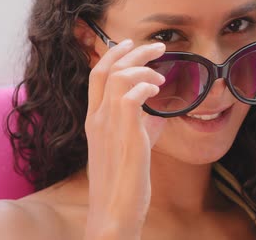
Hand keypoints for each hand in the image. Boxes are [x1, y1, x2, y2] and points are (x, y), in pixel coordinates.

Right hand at [83, 39, 165, 239]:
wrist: (113, 211)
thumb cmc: (122, 181)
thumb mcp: (128, 146)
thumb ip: (139, 125)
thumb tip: (157, 112)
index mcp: (94, 119)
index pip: (97, 75)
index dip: (112, 54)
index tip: (130, 43)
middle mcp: (97, 119)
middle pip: (107, 69)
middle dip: (133, 52)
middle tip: (157, 47)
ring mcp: (109, 128)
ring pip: (119, 78)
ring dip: (143, 70)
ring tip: (161, 77)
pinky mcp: (127, 138)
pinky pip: (130, 99)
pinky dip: (145, 88)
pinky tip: (157, 92)